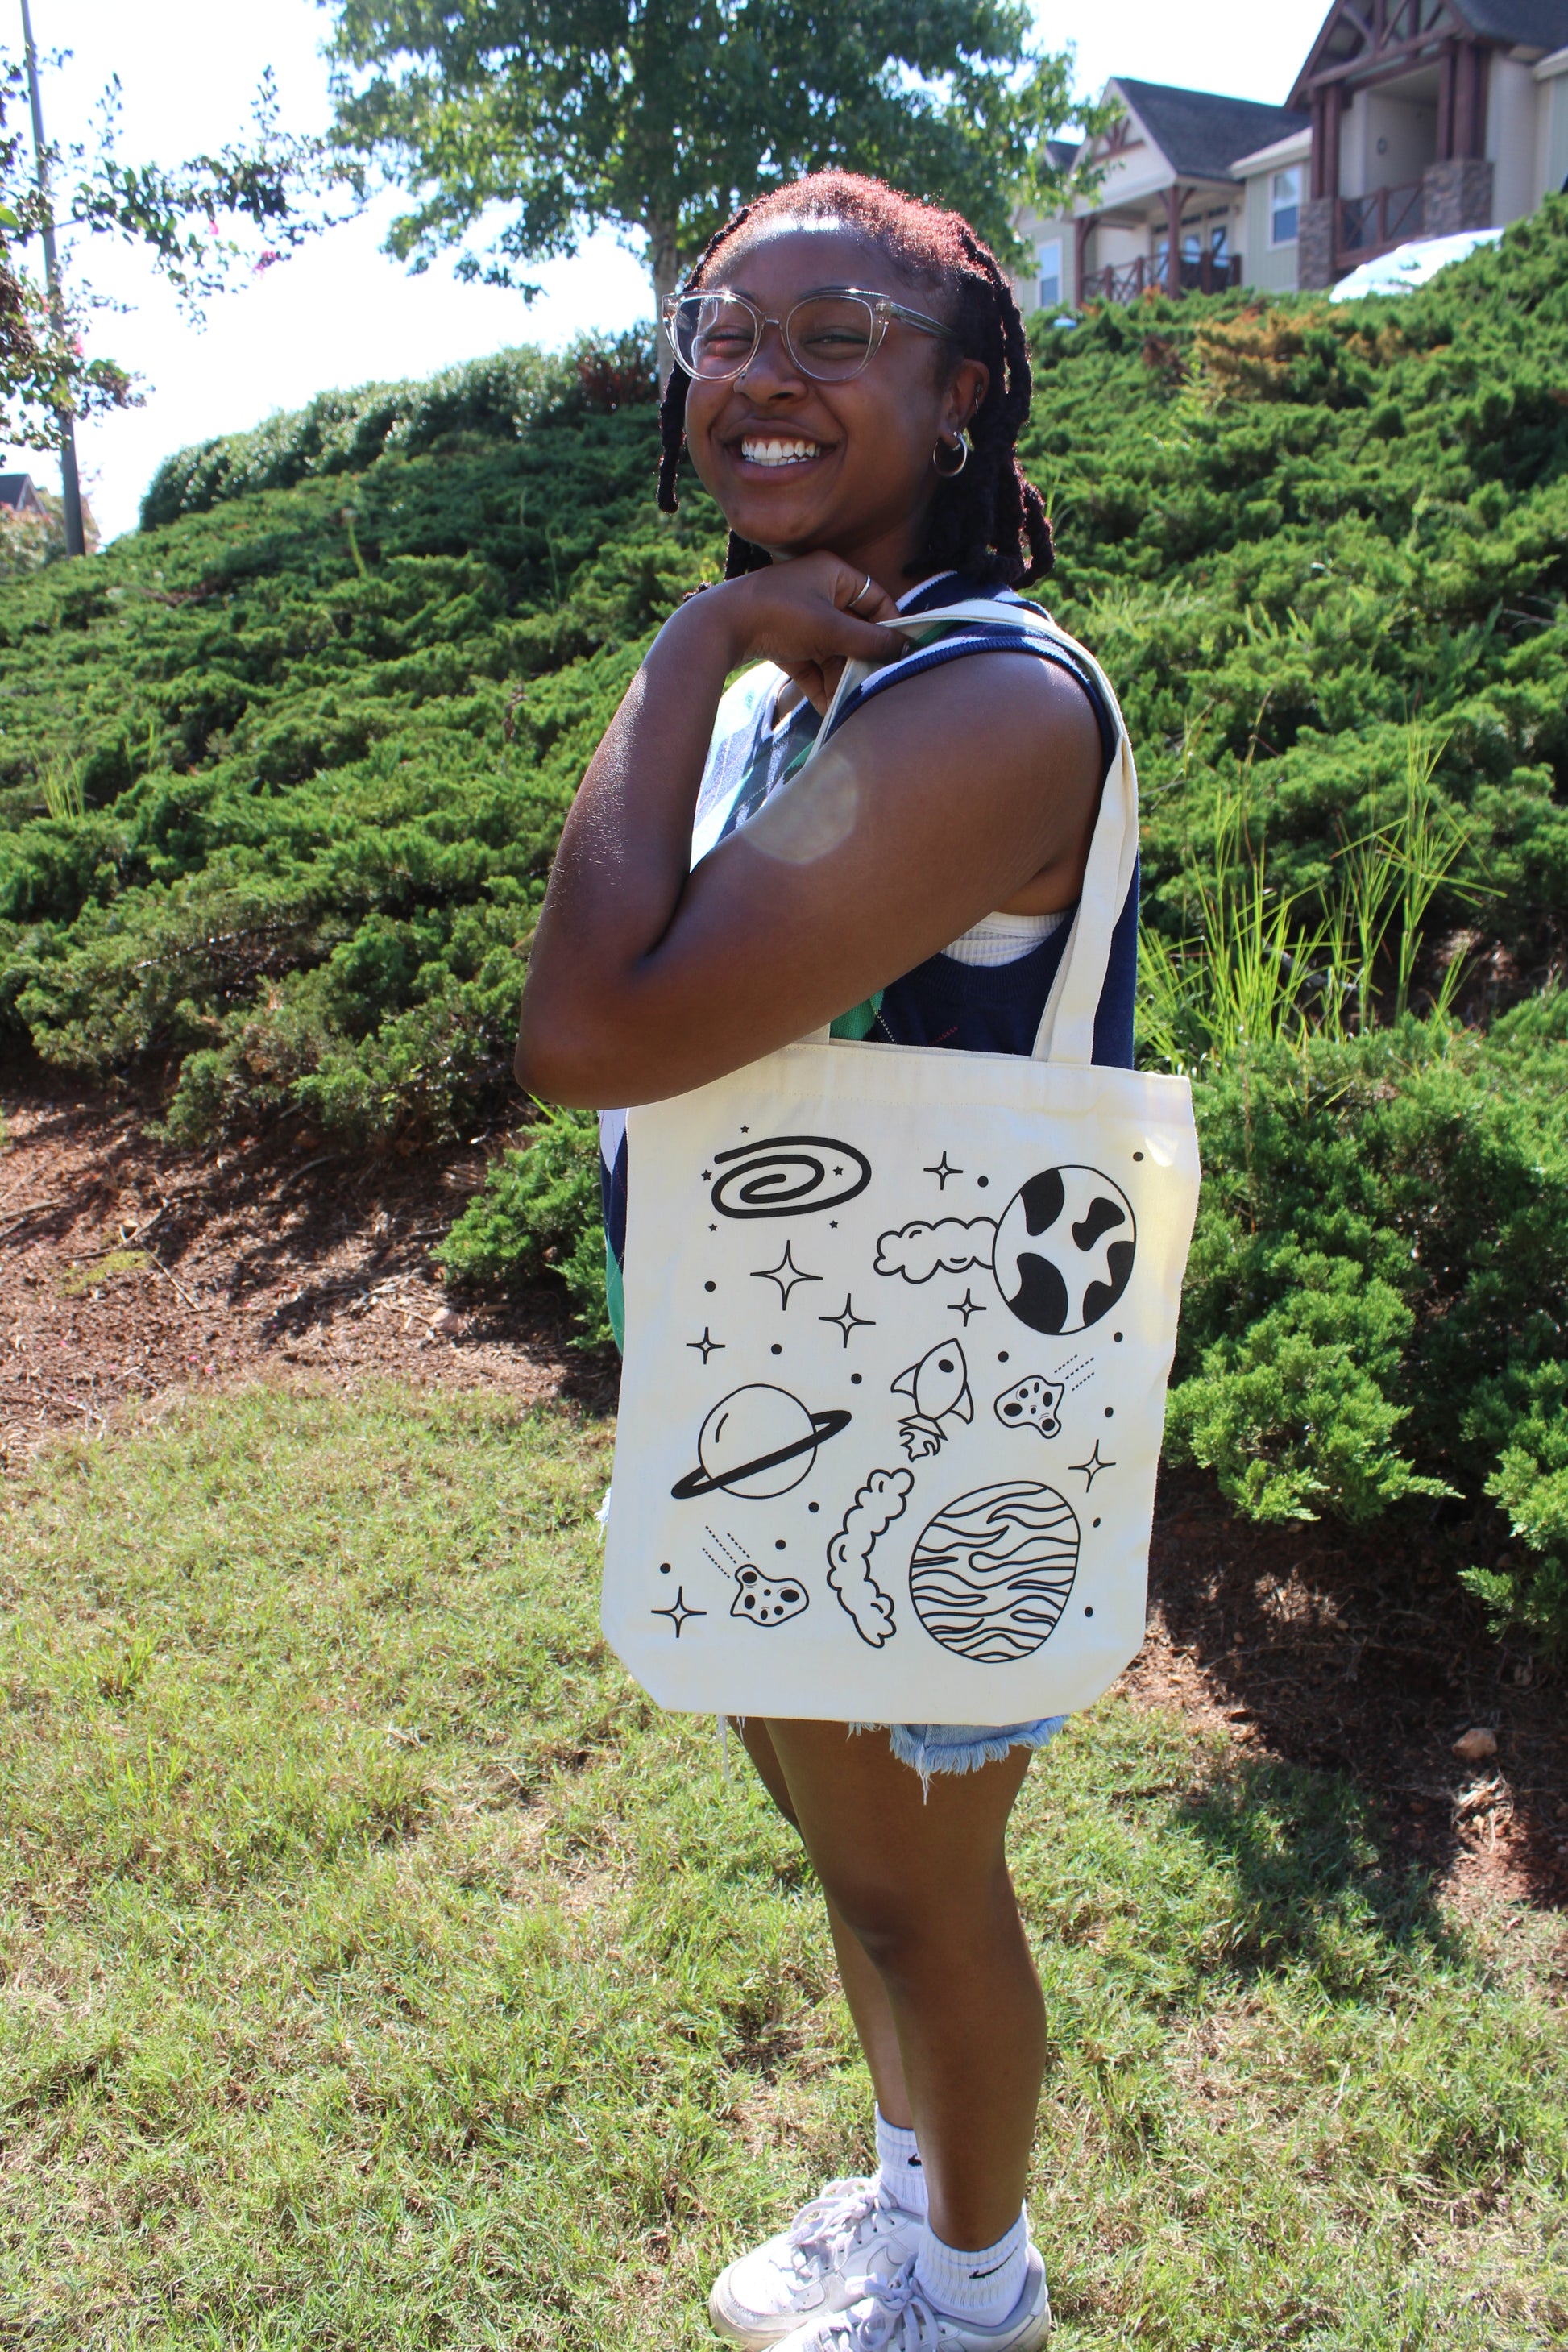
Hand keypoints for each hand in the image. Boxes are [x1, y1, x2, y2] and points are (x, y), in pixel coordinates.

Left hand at [699, 551, 907, 714]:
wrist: (718, 627)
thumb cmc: (779, 615)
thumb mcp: (831, 629)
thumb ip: (871, 642)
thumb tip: (906, 648)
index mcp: (833, 572)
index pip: (876, 598)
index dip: (892, 626)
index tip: (904, 654)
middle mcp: (818, 589)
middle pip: (854, 629)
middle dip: (862, 660)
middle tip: (876, 686)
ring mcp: (799, 616)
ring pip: (832, 650)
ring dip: (841, 678)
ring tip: (851, 704)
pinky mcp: (783, 640)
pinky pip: (810, 662)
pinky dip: (819, 683)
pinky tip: (829, 709)